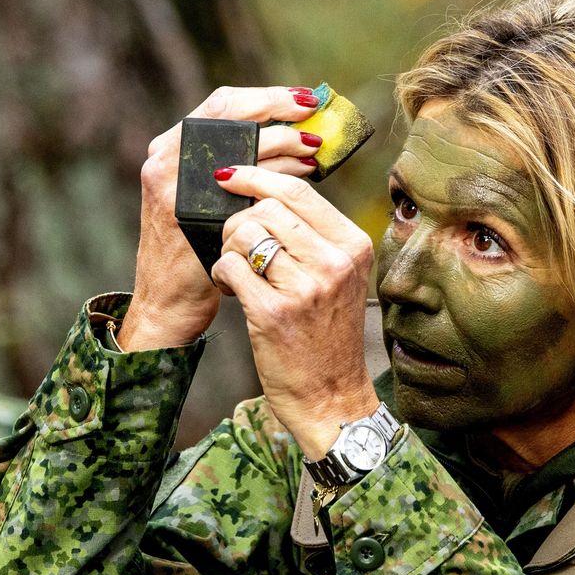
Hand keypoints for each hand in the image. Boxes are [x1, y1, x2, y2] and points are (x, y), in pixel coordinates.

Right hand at [120, 86, 325, 351]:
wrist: (169, 305)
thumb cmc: (199, 255)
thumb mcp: (215, 204)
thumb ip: (242, 173)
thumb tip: (300, 146)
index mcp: (172, 150)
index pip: (221, 106)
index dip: (264, 98)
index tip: (304, 98)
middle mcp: (166, 159)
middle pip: (225, 114)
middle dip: (275, 109)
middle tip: (314, 113)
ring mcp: (172, 184)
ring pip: (233, 145)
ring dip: (280, 142)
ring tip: (313, 147)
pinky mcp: (183, 212)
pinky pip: (236, 185)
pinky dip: (271, 177)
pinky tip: (300, 181)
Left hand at [210, 165, 377, 457]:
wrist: (330, 397)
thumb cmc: (328, 337)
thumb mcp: (340, 279)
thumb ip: (315, 236)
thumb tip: (266, 188)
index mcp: (353, 247)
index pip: (298, 192)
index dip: (257, 177)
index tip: (231, 177)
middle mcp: (334, 264)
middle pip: (266, 208)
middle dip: (239, 222)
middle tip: (238, 248)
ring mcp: (306, 288)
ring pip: (244, 234)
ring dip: (229, 249)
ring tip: (238, 273)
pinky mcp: (274, 313)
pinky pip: (230, 266)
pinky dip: (221, 274)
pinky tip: (232, 290)